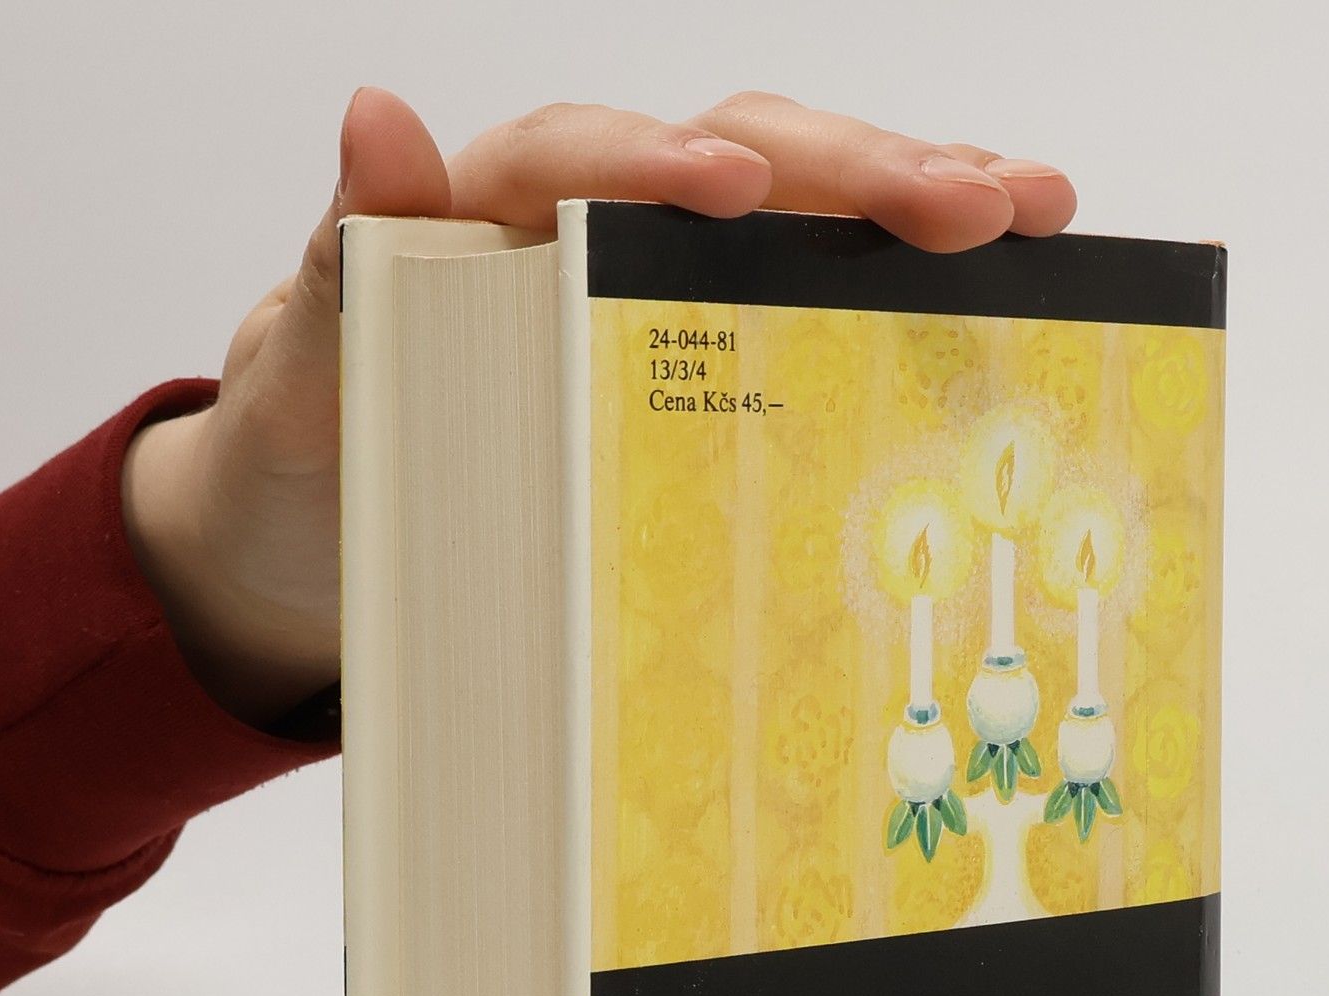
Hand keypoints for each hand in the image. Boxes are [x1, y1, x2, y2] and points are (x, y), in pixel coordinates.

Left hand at [123, 91, 1077, 726]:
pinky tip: (999, 281)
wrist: (318, 546)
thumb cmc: (312, 460)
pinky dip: (899, 283)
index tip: (736, 186)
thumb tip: (377, 116)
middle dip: (854, 168)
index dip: (657, 159)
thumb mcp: (299, 383)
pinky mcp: (698, 356)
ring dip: (914, 200)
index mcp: (486, 218)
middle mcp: (587, 230)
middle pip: (733, 155)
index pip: (580, 156)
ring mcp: (654, 291)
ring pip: (795, 210)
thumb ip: (341, 269)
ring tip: (1028, 209)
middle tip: (971, 201)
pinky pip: (806, 297)